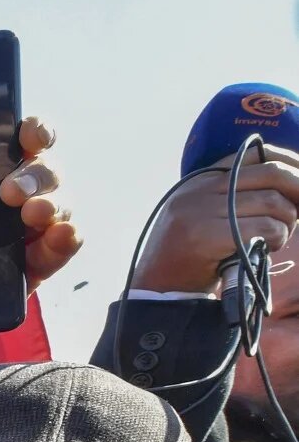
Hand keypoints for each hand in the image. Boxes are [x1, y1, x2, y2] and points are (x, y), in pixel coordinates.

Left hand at [0, 117, 79, 441]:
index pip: (0, 146)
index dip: (23, 128)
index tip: (21, 126)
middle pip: (38, 170)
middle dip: (39, 166)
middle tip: (11, 186)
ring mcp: (7, 244)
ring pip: (54, 206)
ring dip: (54, 199)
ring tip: (29, 210)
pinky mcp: (16, 282)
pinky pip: (54, 254)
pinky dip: (65, 240)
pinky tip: (57, 235)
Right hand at [134, 145, 298, 293]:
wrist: (157, 287)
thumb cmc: (191, 254)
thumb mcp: (205, 214)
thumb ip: (235, 194)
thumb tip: (289, 184)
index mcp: (200, 179)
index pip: (255, 154)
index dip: (288, 163)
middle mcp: (199, 189)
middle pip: (270, 173)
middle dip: (298, 190)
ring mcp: (200, 211)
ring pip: (272, 202)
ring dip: (287, 222)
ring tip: (276, 237)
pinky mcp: (207, 235)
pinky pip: (264, 228)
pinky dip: (276, 238)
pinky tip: (266, 248)